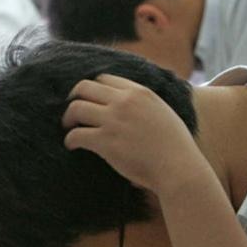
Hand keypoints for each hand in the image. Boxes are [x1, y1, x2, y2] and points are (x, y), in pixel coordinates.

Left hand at [62, 74, 204, 196]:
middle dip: (74, 98)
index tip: (88, 100)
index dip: (92, 90)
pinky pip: (76, 135)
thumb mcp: (163, 113)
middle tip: (71, 113)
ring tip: (68, 128)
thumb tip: (132, 108)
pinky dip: (70, 140)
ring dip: (68, 118)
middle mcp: (124, 101)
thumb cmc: (175, 147)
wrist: (178, 167)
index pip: (104, 79)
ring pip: (76, 108)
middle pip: (84, 87)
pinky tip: (71, 146)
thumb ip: (144, 105)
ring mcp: (114, 120)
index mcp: (139, 92)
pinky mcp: (106, 141)